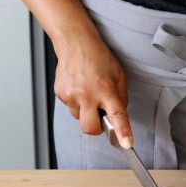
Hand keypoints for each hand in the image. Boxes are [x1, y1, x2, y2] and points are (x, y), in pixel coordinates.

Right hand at [53, 26, 132, 147]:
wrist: (75, 42)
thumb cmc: (99, 58)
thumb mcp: (120, 76)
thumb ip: (121, 98)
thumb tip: (118, 117)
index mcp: (106, 89)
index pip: (116, 115)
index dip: (122, 131)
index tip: (126, 143)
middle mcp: (87, 94)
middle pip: (90, 128)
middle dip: (96, 128)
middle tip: (100, 115)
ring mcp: (71, 94)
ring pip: (79, 118)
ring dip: (85, 111)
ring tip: (88, 92)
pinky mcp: (60, 93)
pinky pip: (71, 107)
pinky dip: (76, 102)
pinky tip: (79, 87)